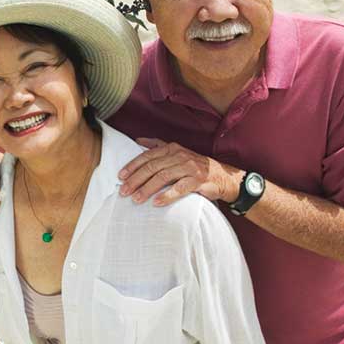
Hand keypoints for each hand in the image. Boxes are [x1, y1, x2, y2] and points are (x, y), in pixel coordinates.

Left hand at [117, 138, 239, 205]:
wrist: (223, 177)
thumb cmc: (195, 166)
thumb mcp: (177, 152)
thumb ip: (158, 146)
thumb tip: (138, 140)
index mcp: (172, 148)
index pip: (147, 156)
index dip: (132, 166)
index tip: (120, 177)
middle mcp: (179, 156)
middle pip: (152, 167)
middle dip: (135, 180)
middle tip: (123, 191)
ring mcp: (189, 168)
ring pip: (163, 177)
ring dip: (147, 189)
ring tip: (136, 199)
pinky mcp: (198, 181)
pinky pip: (180, 188)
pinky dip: (167, 196)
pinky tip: (156, 203)